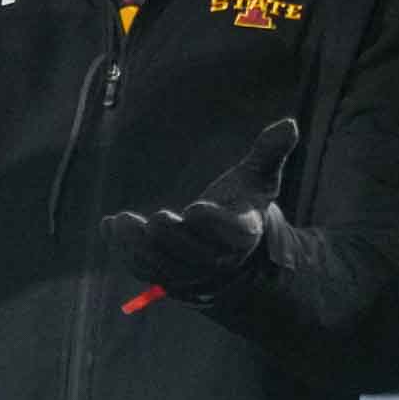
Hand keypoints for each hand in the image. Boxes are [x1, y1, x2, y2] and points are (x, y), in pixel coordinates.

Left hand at [104, 119, 295, 303]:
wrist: (230, 247)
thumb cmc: (241, 203)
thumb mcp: (258, 176)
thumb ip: (269, 152)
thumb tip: (289, 124)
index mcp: (244, 232)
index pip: (232, 234)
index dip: (213, 224)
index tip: (195, 208)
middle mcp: (218, 258)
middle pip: (195, 254)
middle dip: (173, 238)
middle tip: (157, 219)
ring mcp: (190, 271)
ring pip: (163, 265)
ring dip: (140, 247)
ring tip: (120, 222)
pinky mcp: (166, 276)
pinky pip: (143, 269)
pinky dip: (124, 251)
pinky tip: (109, 227)